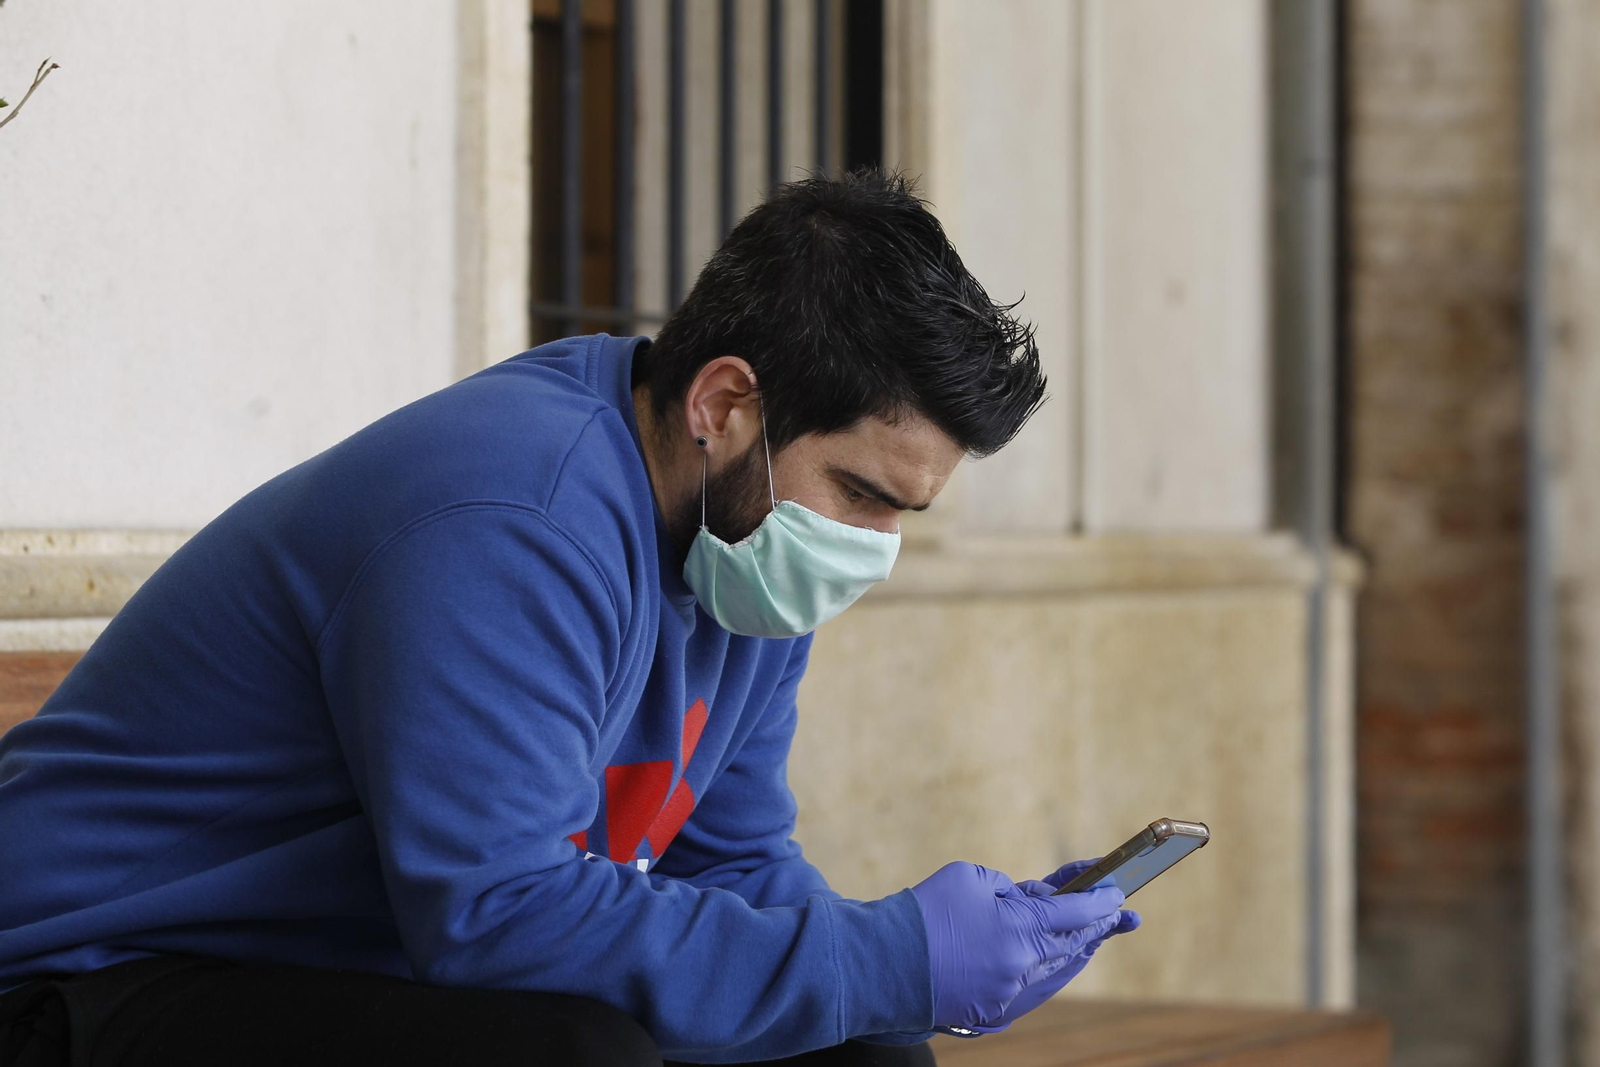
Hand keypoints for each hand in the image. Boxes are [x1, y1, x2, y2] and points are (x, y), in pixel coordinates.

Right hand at [909, 860, 1125, 1031]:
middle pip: (1069, 944)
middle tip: (1114, 916)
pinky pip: (1023, 985)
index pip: (1075, 913)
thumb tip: (1023, 900)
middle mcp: (1022, 966)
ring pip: (1049, 967)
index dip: (1100, 902)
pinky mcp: (989, 1009)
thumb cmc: (925, 911)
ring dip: (1064, 948)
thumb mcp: (970, 876)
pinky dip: (1034, 969)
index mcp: (1021, 929)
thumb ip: (1007, 886)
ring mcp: (1007, 992)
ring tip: (1082, 935)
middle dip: (1093, 928)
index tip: (1116, 895)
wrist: (883, 962)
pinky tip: (1039, 958)